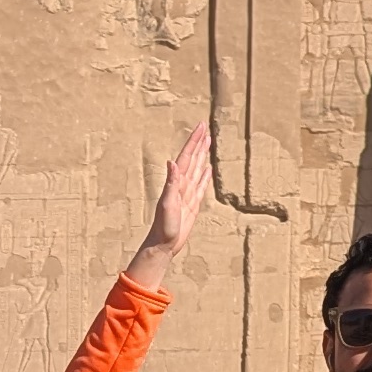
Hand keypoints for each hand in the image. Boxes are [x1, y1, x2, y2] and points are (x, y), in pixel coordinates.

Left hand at [128, 122, 214, 289]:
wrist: (163, 244)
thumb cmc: (164, 226)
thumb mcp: (167, 204)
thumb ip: (170, 183)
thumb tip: (172, 162)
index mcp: (176, 183)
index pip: (187, 157)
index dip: (194, 141)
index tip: (201, 126)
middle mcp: (181, 185)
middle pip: (193, 159)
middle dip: (199, 143)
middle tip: (204, 127)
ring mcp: (187, 194)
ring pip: (198, 169)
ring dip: (203, 155)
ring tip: (208, 142)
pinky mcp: (192, 204)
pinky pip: (201, 185)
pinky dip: (205, 175)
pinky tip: (208, 169)